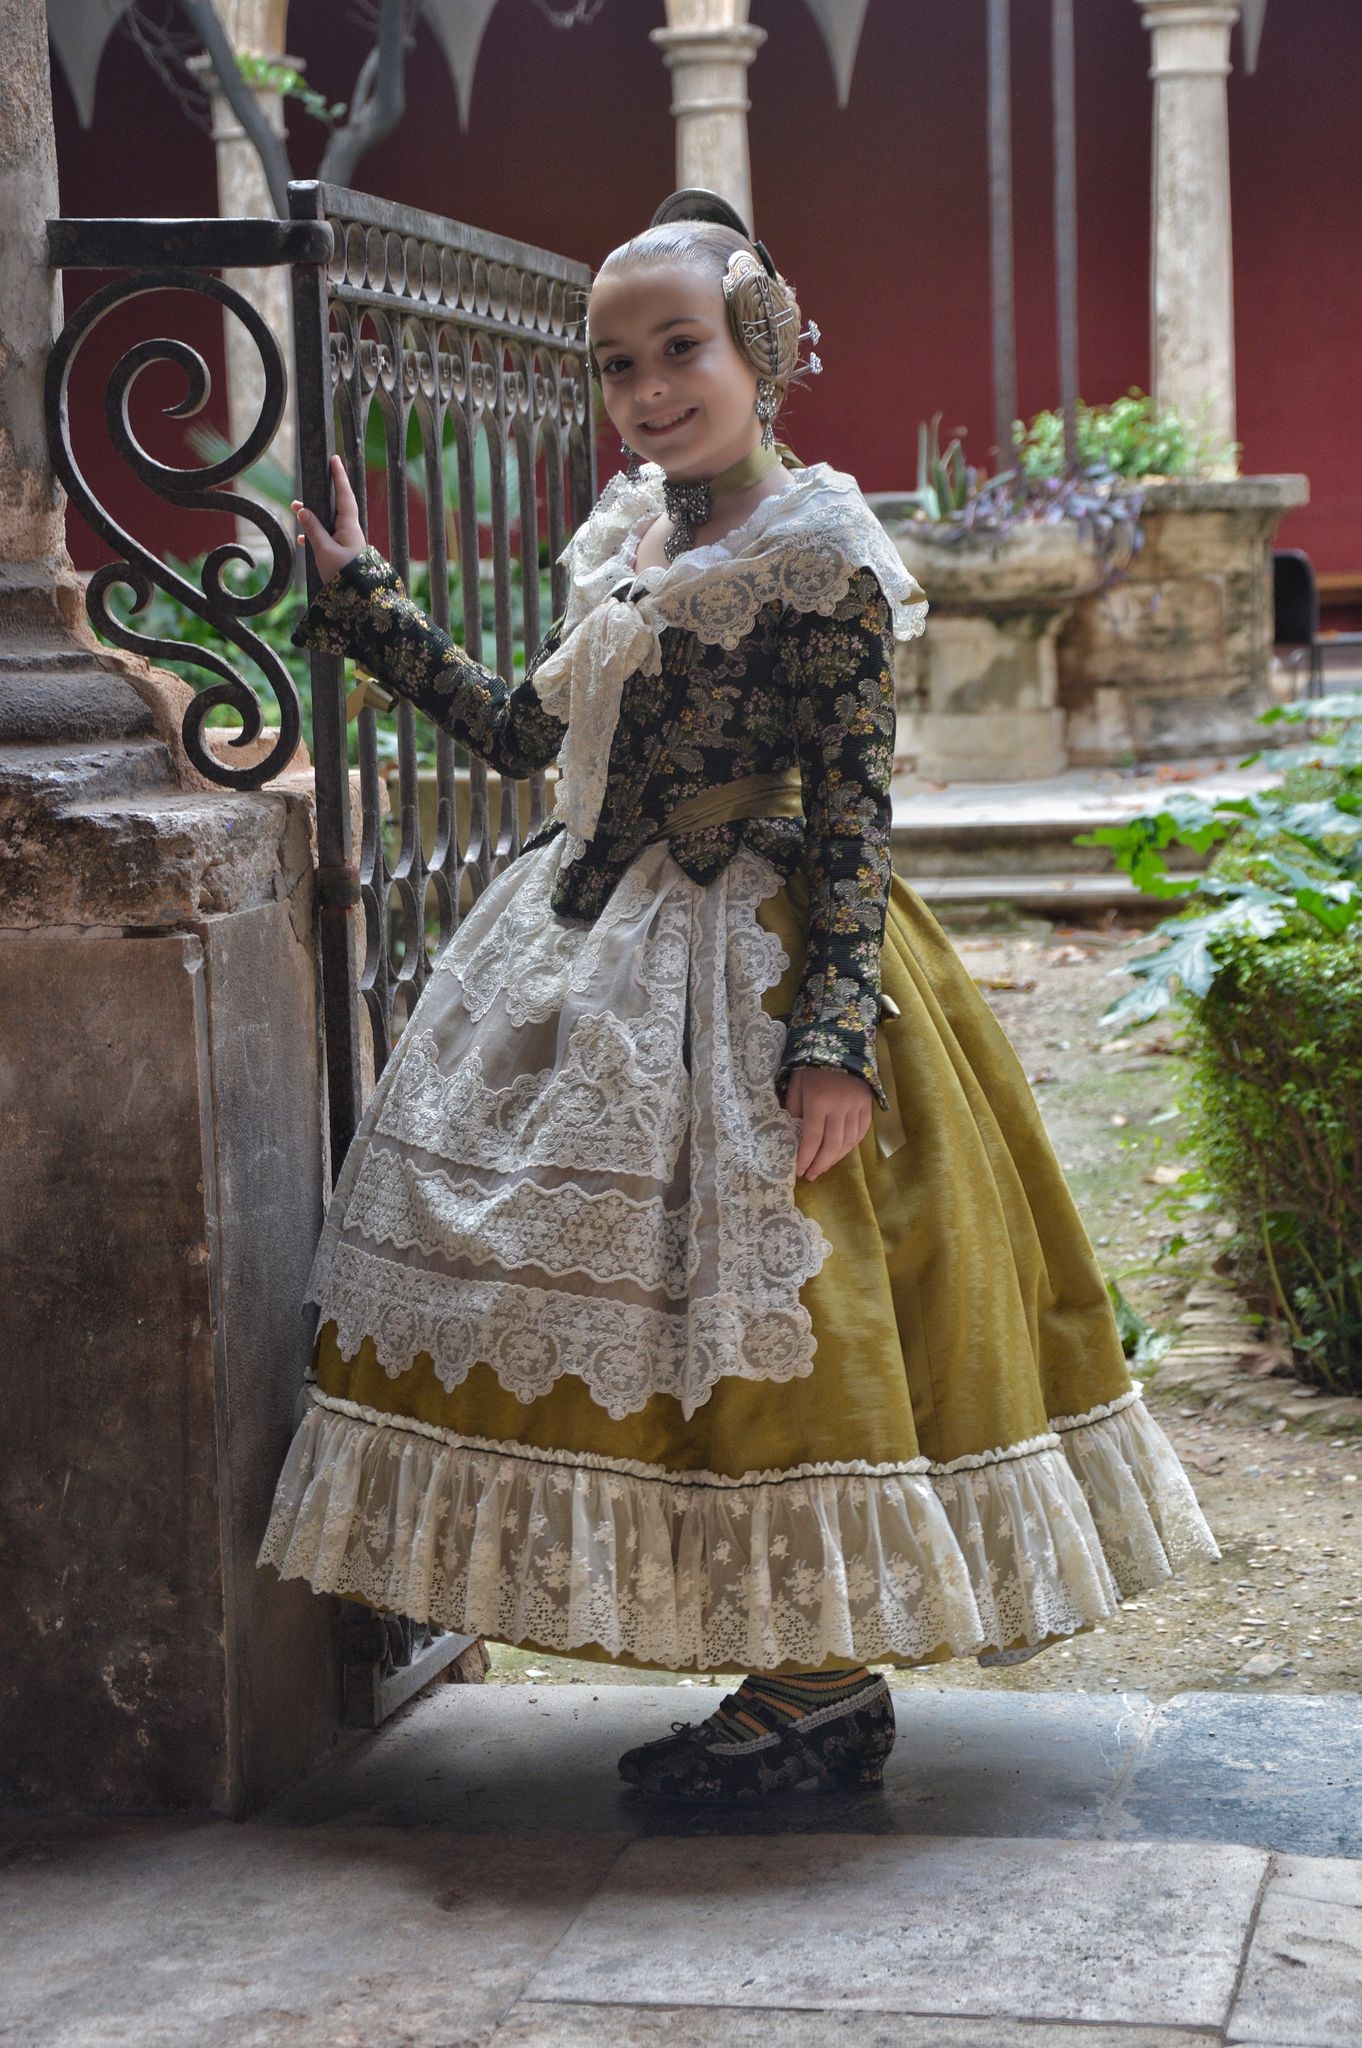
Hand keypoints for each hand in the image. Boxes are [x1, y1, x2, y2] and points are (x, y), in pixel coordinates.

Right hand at [292, 453, 365, 584]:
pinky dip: (314, 535)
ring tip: (294, 509)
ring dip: (313, 516)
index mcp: (349, 527)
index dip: (339, 477)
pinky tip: (301, 539)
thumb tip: (303, 510)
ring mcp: (347, 542)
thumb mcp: (324, 551)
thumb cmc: (344, 576)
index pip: (344, 496)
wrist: (360, 602)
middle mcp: (350, 531)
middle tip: (312, 481)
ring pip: (328, 522)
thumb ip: (313, 530)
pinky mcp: (342, 554)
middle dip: (322, 494)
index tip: (334, 459)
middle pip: (336, 505)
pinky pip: (326, 538)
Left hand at [785, 1065, 872, 1179]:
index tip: (799, 1171)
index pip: (811, 1138)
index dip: (805, 1158)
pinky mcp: (867, 1105)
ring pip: (848, 1142)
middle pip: (832, 1145)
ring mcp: (856, 1107)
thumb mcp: (795, 1085)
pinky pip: (861, 1132)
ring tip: (823, 1167)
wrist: (841, 1046)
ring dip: (835, 1159)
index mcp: (818, 1101)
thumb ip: (794, 1110)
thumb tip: (792, 1136)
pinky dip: (850, 1146)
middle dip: (820, 1164)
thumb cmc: (811, 1067)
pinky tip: (840, 1152)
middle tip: (810, 1175)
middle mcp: (839, 1107)